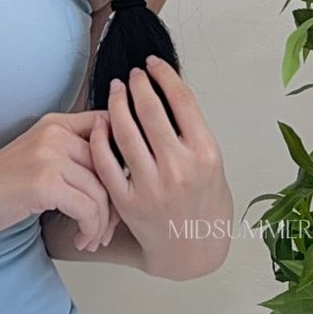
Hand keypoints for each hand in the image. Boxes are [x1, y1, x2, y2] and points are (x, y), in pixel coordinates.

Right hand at [0, 109, 116, 244]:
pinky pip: (88, 209)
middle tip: (106, 229)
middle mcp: (55, 133)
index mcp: (55, 124)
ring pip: (102, 192)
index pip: (109, 130)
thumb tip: (118, 174)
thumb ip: (70, 156)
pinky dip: (89, 230)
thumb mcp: (37, 159)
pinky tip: (81, 240)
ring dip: (102, 224)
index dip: (123, 161)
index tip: (121, 192)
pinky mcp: (44, 183)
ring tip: (91, 240)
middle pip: (111, 166)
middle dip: (116, 204)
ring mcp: (49, 156)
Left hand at [87, 56, 231, 278]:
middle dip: (137, 84)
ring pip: (125, 131)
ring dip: (117, 103)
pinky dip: (100, 137)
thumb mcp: (212, 165)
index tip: (152, 64)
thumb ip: (191, 132)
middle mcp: (179, 168)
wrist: (193, 249)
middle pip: (150, 110)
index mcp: (205, 153)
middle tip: (130, 74)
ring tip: (115, 91)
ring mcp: (151, 186)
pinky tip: (100, 122)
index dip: (163, 75)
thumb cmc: (205, 204)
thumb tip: (165, 92)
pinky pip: (106, 162)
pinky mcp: (128, 202)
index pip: (181, 100)